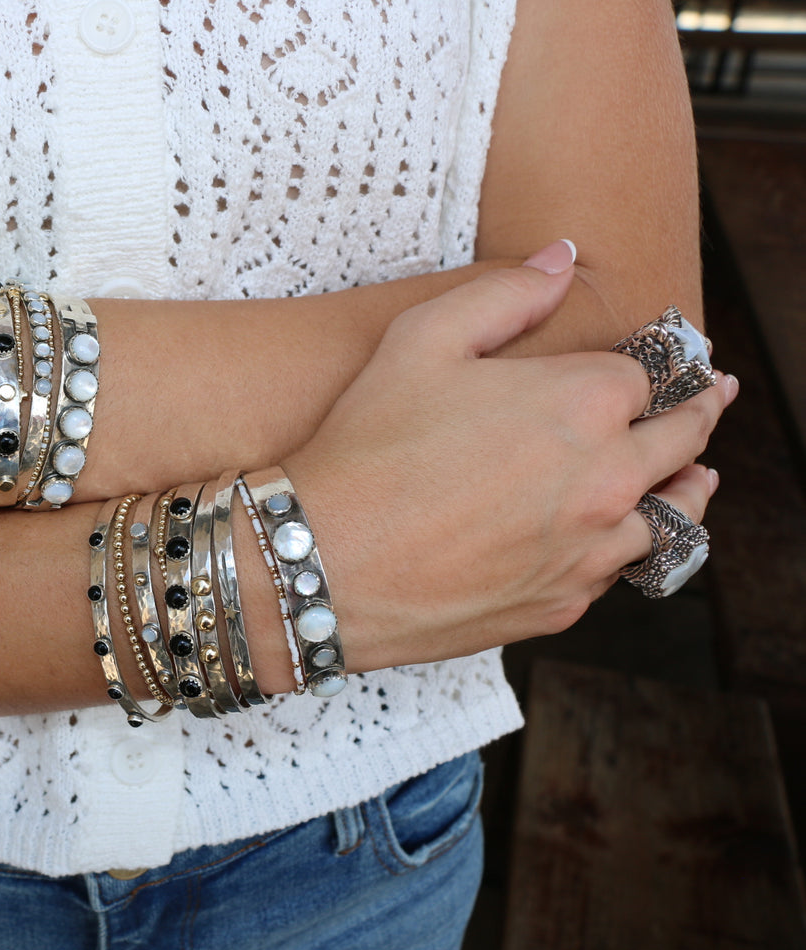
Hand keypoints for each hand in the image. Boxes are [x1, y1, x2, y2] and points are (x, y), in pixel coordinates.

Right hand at [284, 240, 732, 670]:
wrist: (322, 562)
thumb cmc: (365, 446)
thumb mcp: (420, 341)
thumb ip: (504, 294)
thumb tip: (562, 260)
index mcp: (584, 402)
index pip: (649, 372)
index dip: (646, 360)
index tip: (656, 358)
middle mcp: (607, 477)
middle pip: (684, 439)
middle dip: (699, 413)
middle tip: (714, 399)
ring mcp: (591, 549)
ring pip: (673, 515)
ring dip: (685, 488)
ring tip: (695, 477)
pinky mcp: (563, 602)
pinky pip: (619, 571)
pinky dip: (624, 547)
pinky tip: (613, 538)